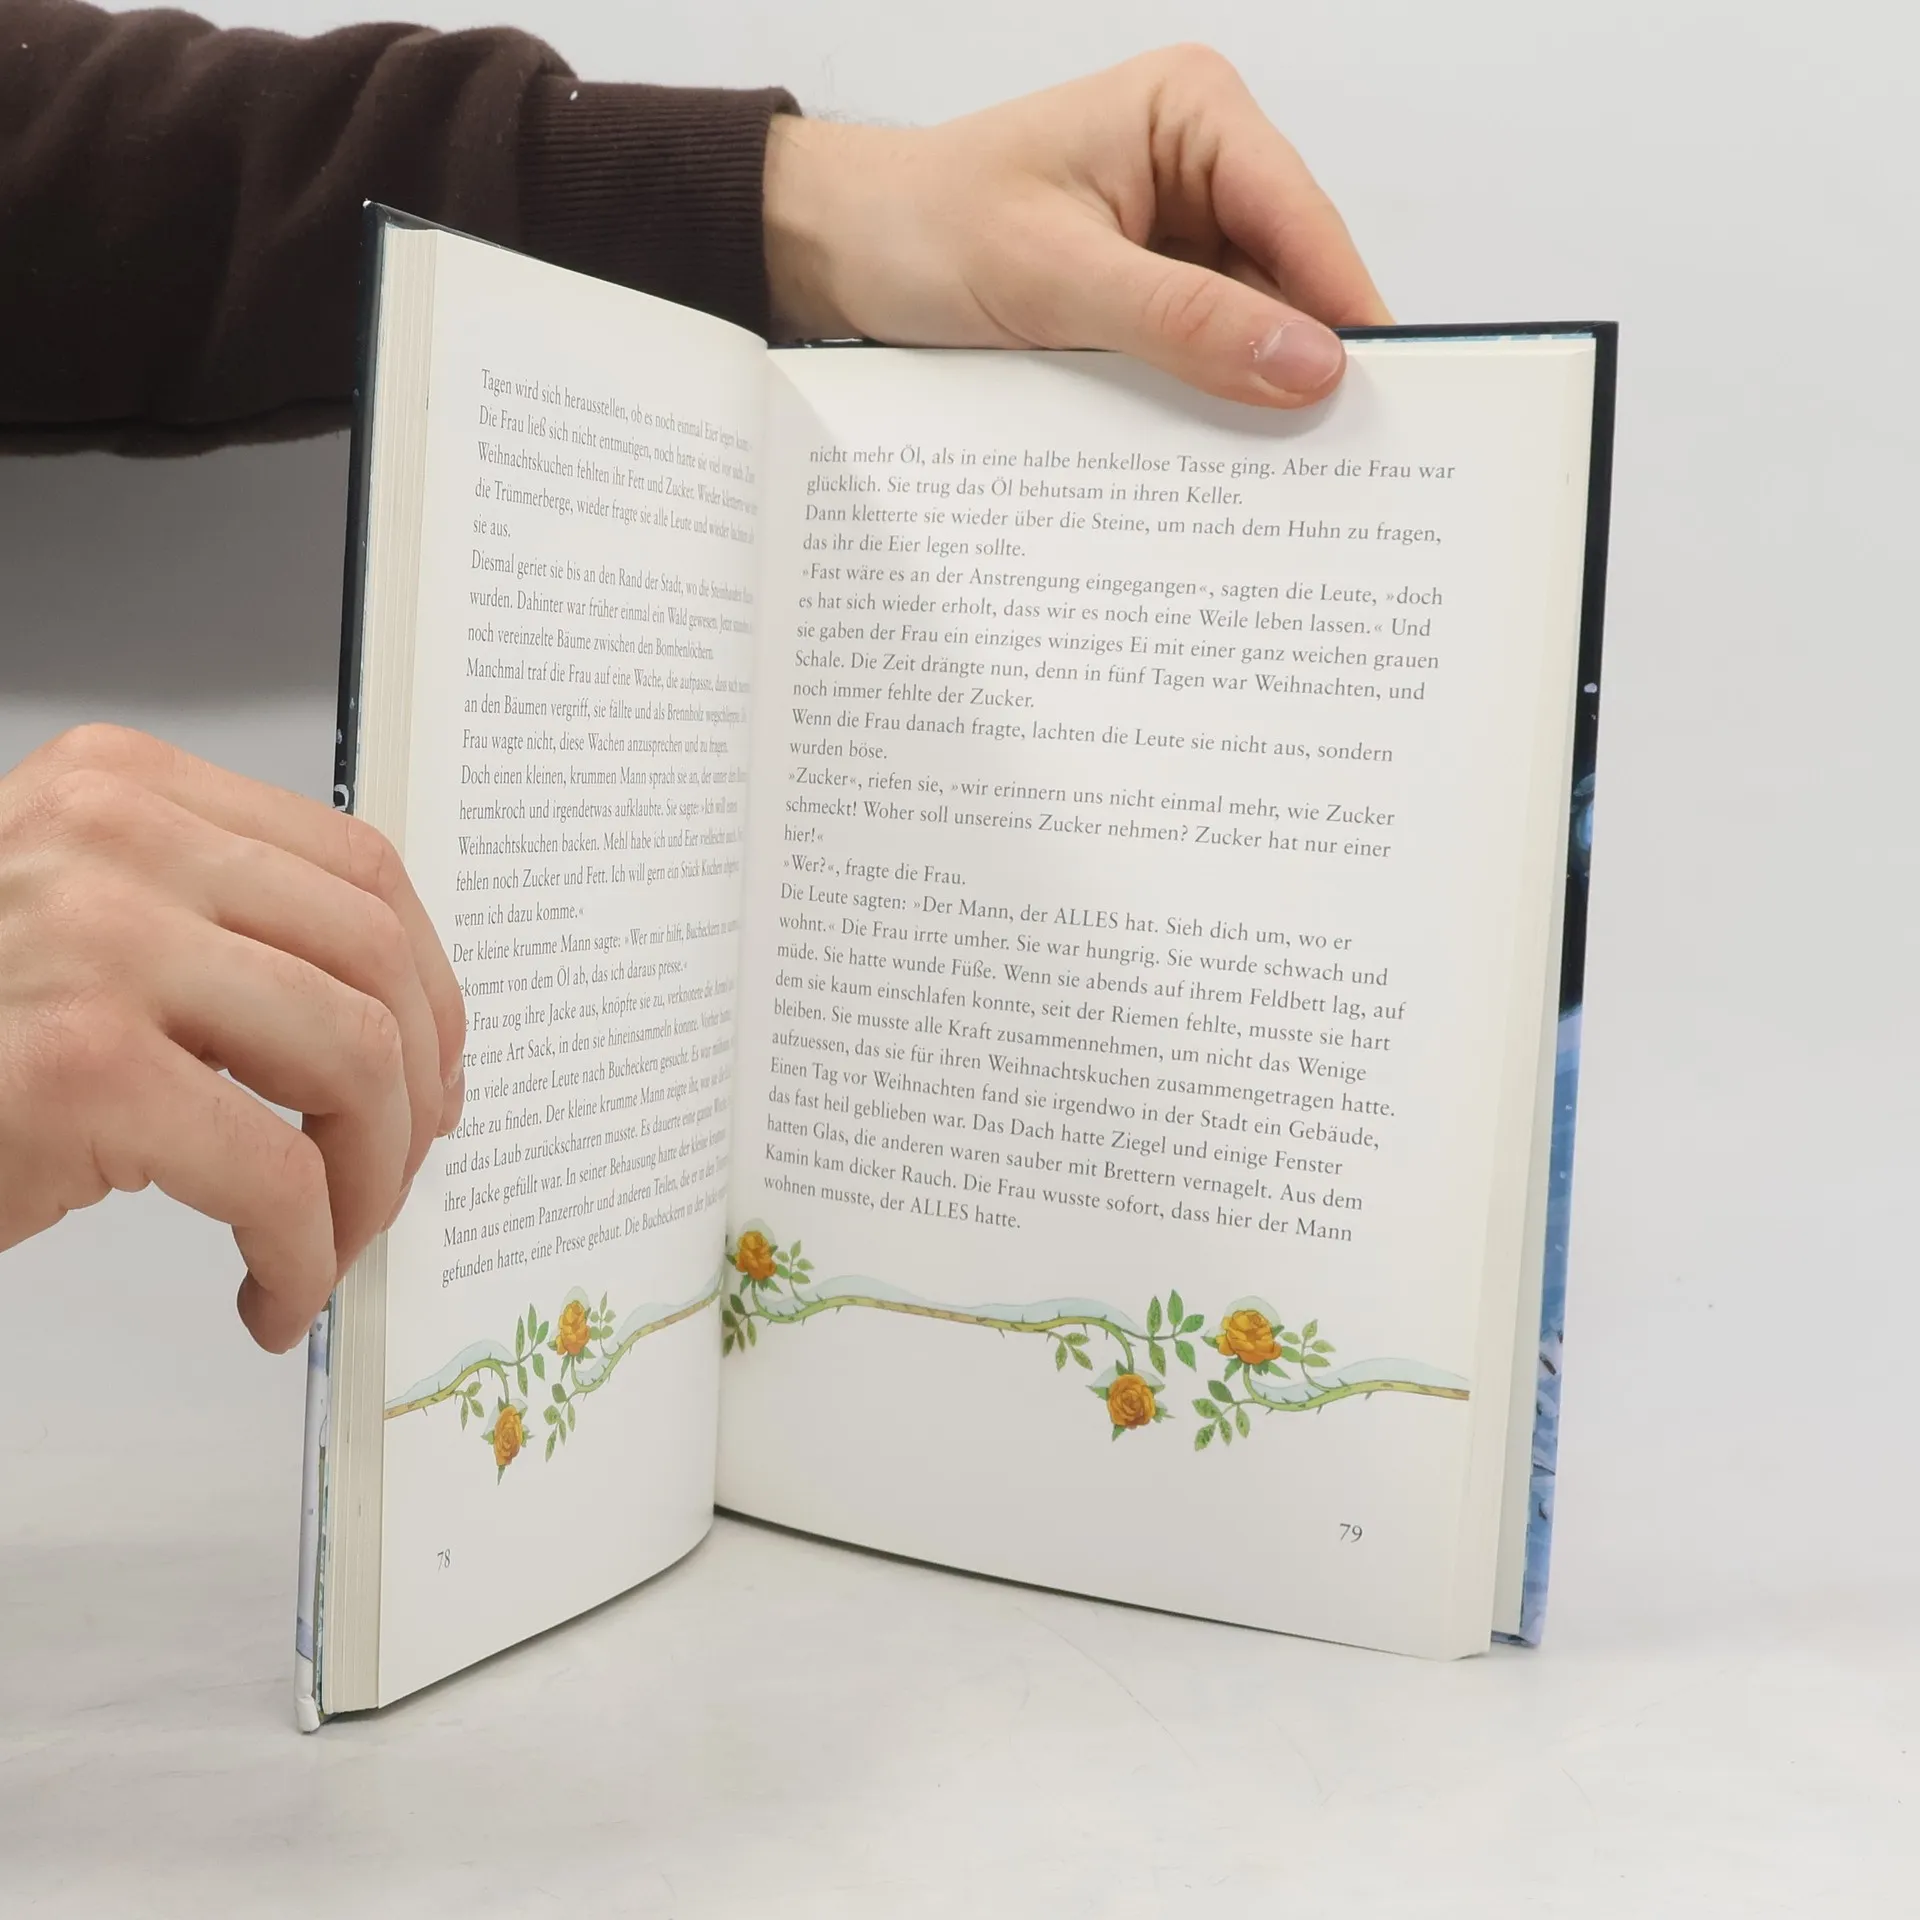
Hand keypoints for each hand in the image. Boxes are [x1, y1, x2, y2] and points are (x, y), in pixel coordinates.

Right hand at [0, 726, 464, 1351]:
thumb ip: (220, 940)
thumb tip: (406, 1039)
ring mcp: (96, 943)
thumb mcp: (87, 937)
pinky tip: (272, 1293)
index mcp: (125, 789)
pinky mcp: (81, 1067)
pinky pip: (276, 1176)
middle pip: (374, 962)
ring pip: (354, 1060)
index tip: (435, 1074)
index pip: (358, 868)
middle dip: (414, 1096)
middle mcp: (114, 837)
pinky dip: (303, 1254)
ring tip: (329, 1245)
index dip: (428, 987)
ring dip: (371, 1182)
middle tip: (391, 1180)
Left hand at [763, 45, 1389, 407]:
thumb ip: (1185, 321)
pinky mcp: (1151, 296)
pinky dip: (1209, 405)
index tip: (1381, 397)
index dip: (1344, 310)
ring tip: (1282, 477)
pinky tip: (1220, 460)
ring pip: (1252, 328)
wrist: (844, 254)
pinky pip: (1204, 356)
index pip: (1301, 219)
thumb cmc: (925, 228)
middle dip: (1303, 363)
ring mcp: (1181, 236)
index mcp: (1193, 113)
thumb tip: (1307, 363)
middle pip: (1290, 280)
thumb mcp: (1055, 277)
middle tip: (1340, 462)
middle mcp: (1202, 166)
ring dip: (1254, 396)